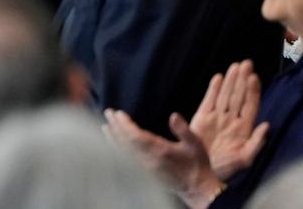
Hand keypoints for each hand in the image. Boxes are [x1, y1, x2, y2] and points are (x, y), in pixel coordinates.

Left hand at [104, 109, 223, 208]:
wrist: (197, 189)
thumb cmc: (197, 164)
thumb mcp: (195, 144)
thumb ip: (183, 130)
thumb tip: (173, 116)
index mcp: (160, 151)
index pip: (135, 136)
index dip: (124, 124)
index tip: (118, 113)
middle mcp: (149, 160)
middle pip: (125, 142)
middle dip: (115, 127)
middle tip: (108, 112)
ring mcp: (145, 169)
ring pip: (124, 152)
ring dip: (113, 138)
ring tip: (105, 126)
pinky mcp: (144, 174)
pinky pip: (126, 160)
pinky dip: (117, 150)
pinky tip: (113, 144)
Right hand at [188, 60, 267, 180]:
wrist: (204, 172)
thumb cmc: (227, 168)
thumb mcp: (246, 158)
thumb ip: (257, 142)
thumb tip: (267, 124)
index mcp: (243, 128)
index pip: (250, 105)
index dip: (252, 91)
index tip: (254, 77)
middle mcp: (231, 119)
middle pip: (238, 95)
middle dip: (242, 79)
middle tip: (246, 63)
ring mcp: (216, 117)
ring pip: (225, 95)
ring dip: (230, 80)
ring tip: (235, 66)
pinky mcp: (202, 118)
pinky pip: (208, 100)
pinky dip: (213, 89)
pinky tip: (218, 78)